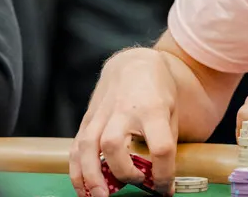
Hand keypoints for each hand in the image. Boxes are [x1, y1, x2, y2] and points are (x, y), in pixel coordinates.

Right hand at [70, 48, 180, 196]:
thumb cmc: (157, 90)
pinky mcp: (88, 119)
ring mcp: (101, 114)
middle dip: (122, 171)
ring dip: (91, 176)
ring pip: (87, 146)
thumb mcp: (172, 111)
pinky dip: (76, 171)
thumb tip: (160, 179)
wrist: (134, 64)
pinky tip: (82, 189)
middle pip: (114, 143)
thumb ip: (166, 142)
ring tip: (99, 196)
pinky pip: (76, 147)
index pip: (160, 146)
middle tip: (135, 183)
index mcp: (153, 109)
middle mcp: (123, 111)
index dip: (164, 173)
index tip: (165, 189)